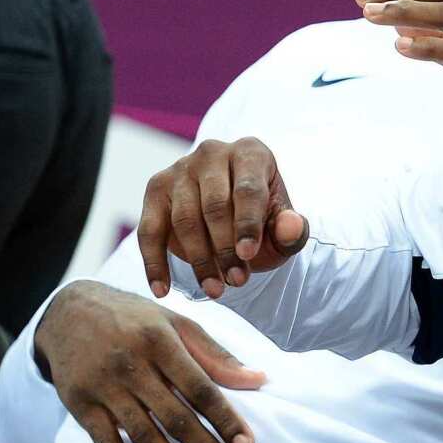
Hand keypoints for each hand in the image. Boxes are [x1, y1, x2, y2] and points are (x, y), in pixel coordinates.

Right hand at [34, 280, 266, 442]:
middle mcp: (132, 366)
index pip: (200, 387)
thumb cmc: (133, 318)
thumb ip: (215, 354)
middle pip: (176, 417)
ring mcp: (105, 388)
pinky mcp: (81, 406)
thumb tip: (258, 379)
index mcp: (161, 341)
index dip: (225, 418)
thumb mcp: (176, 323)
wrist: (68, 311)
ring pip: (144, 436)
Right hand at [137, 137, 308, 298]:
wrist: (232, 221)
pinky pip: (150, 229)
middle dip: (225, 248)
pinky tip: (162, 289)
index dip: (247, 225)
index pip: (247, 189)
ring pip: (184, 219)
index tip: (248, 256)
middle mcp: (213, 152)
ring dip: (199, 260)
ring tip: (215, 290)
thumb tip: (290, 227)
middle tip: (236, 281)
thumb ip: (291, 230)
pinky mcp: (156, 189)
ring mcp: (180, 168)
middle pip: (214, 205)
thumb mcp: (282, 230)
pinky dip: (154, 262)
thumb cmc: (262, 222)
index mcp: (250, 153)